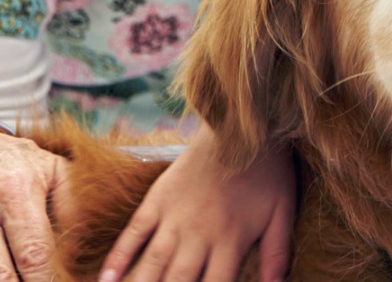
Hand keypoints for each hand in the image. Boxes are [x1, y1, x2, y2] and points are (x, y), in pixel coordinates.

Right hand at [99, 128, 295, 281]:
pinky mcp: (157, 199)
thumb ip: (278, 253)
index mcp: (230, 241)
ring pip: (151, 263)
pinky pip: (133, 233)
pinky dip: (118, 258)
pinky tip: (107, 280)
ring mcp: (174, 217)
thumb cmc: (268, 171)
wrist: (242, 125)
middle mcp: (198, 234)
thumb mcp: (283, 212)